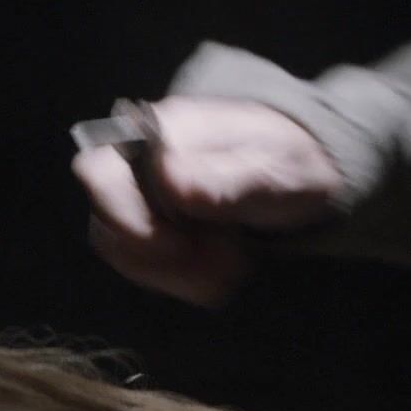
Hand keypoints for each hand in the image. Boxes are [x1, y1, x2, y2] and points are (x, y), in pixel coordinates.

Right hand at [72, 96, 340, 305]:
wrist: (311, 173)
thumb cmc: (294, 160)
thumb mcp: (275, 169)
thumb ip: (227, 177)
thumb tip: (171, 181)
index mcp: (163, 130)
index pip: (99, 171)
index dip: (123, 217)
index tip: (177, 246)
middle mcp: (141, 162)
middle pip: (107, 222)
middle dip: (160, 258)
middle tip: (221, 263)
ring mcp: (145, 196)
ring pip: (125, 251)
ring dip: (175, 275)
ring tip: (229, 269)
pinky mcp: (155, 226)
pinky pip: (146, 265)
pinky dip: (183, 280)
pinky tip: (221, 271)